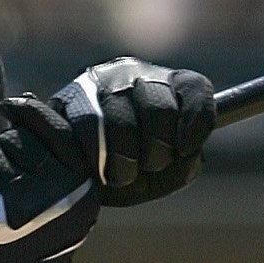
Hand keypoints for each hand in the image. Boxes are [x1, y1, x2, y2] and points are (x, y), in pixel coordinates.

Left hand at [0, 96, 100, 262]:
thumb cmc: (22, 242)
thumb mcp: (56, 204)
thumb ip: (53, 161)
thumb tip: (26, 103)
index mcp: (83, 193)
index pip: (57, 132)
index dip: (31, 115)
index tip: (11, 108)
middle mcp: (59, 197)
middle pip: (18, 141)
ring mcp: (22, 205)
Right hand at [58, 58, 214, 206]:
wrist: (71, 188)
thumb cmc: (125, 177)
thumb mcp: (162, 178)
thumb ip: (184, 167)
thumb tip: (186, 151)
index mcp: (167, 86)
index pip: (194, 89)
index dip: (195, 123)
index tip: (184, 150)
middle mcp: (135, 74)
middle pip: (159, 108)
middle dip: (156, 153)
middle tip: (142, 168)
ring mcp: (100, 81)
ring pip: (123, 121)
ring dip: (124, 162)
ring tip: (116, 175)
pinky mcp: (68, 98)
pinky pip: (88, 126)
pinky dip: (94, 159)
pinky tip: (92, 169)